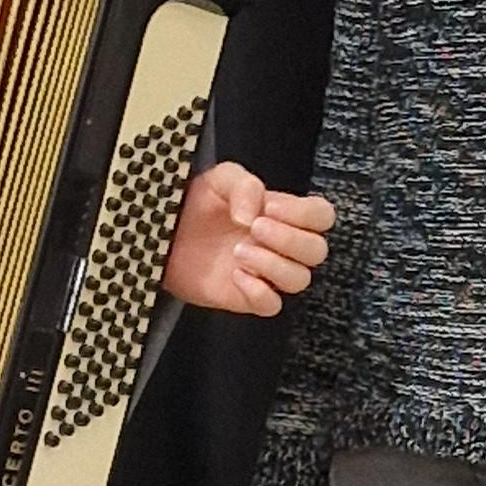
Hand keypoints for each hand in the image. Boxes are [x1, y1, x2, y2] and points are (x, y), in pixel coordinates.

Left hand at [160, 163, 333, 315]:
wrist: (163, 234)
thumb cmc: (197, 205)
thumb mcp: (219, 180)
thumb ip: (243, 184)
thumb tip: (253, 215)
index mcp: (284, 214)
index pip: (321, 216)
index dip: (304, 213)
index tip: (270, 207)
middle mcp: (282, 246)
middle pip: (317, 251)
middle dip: (289, 238)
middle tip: (254, 228)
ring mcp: (266, 274)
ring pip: (299, 279)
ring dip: (273, 264)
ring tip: (238, 252)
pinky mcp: (247, 298)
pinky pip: (272, 305)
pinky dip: (259, 292)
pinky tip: (236, 275)